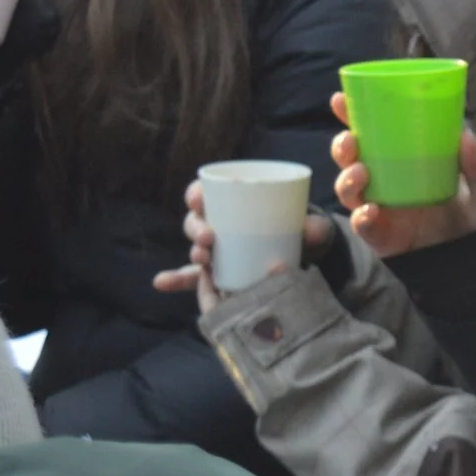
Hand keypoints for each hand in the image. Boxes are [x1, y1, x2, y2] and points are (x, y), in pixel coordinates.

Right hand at [152, 178, 336, 311]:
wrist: (306, 260)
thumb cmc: (304, 233)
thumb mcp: (313, 228)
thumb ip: (316, 227)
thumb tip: (312, 230)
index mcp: (236, 205)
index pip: (207, 193)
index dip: (197, 193)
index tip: (199, 198)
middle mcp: (220, 225)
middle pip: (196, 221)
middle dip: (197, 227)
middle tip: (209, 236)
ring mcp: (218, 252)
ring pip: (196, 248)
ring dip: (194, 252)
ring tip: (202, 259)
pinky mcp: (218, 274)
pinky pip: (192, 277)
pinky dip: (175, 279)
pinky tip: (160, 282)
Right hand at [329, 91, 475, 256]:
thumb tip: (465, 135)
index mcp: (403, 160)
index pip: (371, 133)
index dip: (351, 115)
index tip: (340, 99)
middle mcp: (386, 181)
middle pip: (350, 159)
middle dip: (342, 146)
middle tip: (351, 140)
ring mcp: (381, 208)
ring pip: (349, 190)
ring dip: (347, 178)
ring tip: (361, 173)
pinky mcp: (383, 236)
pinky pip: (363, 225)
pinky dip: (362, 217)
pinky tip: (372, 210)